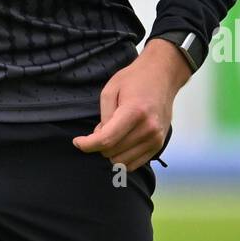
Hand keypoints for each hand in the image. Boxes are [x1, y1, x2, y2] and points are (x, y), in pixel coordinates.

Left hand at [71, 40, 188, 171]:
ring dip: (111, 152)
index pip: (106, 140)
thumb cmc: (134, 79)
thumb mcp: (110, 90)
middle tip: (103, 127)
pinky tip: (122, 141)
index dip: (87, 145)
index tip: (77, 142)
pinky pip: (134, 165)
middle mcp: (148, 129)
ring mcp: (155, 139)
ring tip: (115, 133)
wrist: (162, 75)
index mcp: (134, 112)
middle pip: (112, 152)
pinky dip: (123, 157)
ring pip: (121, 162)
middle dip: (100, 144)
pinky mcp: (159, 145)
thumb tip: (100, 138)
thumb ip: (103, 116)